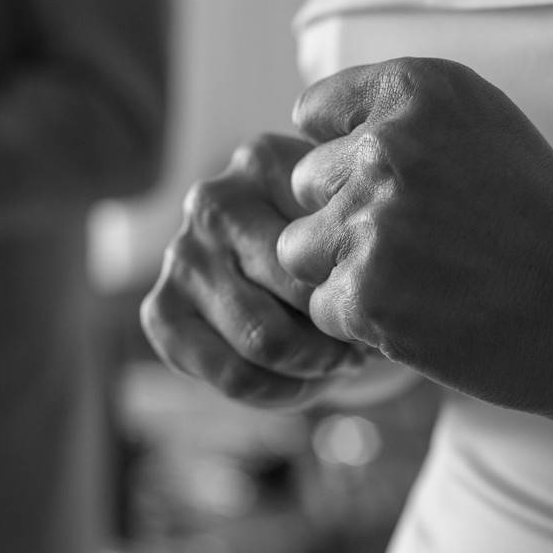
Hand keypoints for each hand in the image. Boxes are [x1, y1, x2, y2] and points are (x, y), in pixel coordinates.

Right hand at [140, 134, 366, 409]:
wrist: (299, 275)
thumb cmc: (343, 243)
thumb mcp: (365, 218)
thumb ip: (370, 230)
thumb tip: (378, 279)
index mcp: (263, 160)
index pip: (330, 239)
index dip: (371, 284)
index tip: (392, 299)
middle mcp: (210, 201)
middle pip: (300, 293)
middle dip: (345, 330)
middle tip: (370, 338)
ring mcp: (180, 256)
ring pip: (265, 342)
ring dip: (318, 366)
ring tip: (343, 359)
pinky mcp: (160, 312)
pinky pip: (235, 378)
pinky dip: (283, 392)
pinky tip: (307, 380)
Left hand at [277, 57, 552, 422]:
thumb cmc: (543, 224)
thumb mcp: (482, 128)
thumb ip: (395, 117)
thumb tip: (301, 128)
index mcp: (418, 89)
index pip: (314, 113)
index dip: (344, 158)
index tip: (395, 186)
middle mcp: (386, 144)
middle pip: (302, 183)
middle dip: (342, 217)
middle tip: (420, 245)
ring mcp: (370, 221)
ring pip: (297, 248)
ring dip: (342, 272)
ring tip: (416, 282)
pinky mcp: (364, 293)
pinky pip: (320, 307)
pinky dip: (362, 323)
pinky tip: (424, 317)